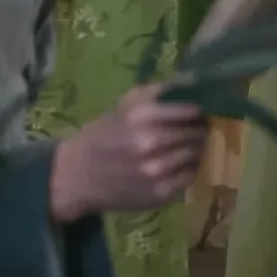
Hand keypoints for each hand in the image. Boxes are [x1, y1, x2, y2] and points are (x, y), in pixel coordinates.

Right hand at [49, 88, 206, 223]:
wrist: (77, 175)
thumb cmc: (104, 134)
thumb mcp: (127, 104)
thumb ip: (162, 91)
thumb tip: (197, 82)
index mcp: (142, 115)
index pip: (192, 110)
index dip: (199, 110)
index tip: (199, 111)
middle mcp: (151, 143)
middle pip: (197, 132)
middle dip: (199, 128)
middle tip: (195, 128)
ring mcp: (158, 172)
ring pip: (197, 154)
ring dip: (196, 148)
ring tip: (185, 146)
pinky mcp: (161, 194)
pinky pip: (190, 176)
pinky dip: (188, 168)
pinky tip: (177, 164)